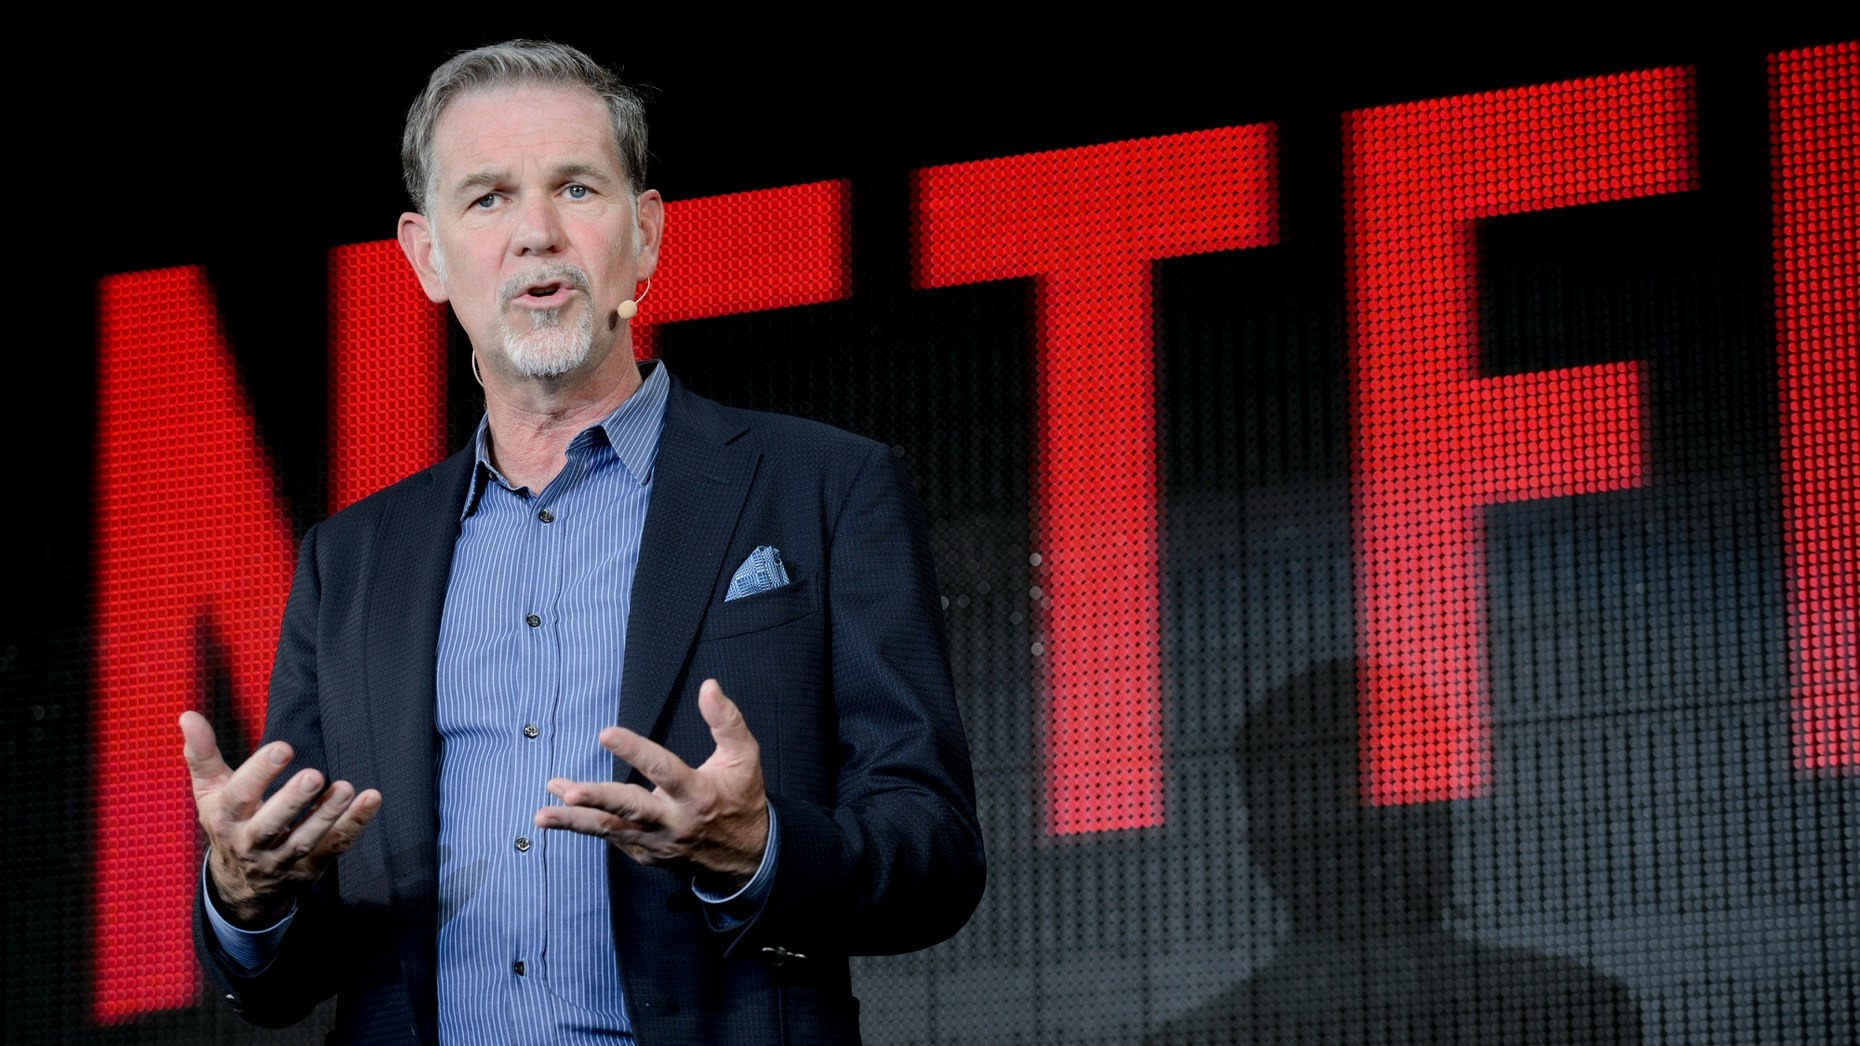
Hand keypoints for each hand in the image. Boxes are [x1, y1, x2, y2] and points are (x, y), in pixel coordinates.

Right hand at [180, 711, 380, 928]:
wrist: (240, 887)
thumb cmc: (228, 822)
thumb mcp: (210, 792)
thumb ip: (202, 754)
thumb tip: (187, 715)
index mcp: (226, 819)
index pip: (240, 796)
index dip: (260, 773)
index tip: (283, 748)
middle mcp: (251, 844)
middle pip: (271, 825)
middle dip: (292, 801)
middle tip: (314, 775)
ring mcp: (282, 860)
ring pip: (304, 840)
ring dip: (327, 815)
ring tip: (345, 788)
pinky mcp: (310, 869)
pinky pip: (334, 848)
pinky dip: (353, 825)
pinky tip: (371, 800)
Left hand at [536, 679, 769, 891]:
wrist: (747, 857)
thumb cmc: (742, 799)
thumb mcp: (745, 757)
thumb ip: (726, 721)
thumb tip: (708, 686)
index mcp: (697, 795)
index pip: (663, 770)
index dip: (634, 751)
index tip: (605, 734)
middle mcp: (673, 823)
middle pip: (629, 810)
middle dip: (596, 800)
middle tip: (568, 791)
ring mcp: (657, 843)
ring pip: (610, 831)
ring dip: (574, 822)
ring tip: (542, 814)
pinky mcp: (646, 855)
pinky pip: (614, 839)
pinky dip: (588, 828)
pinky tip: (563, 815)